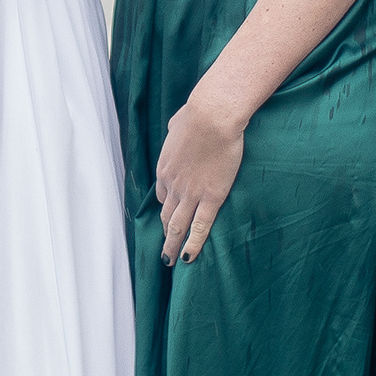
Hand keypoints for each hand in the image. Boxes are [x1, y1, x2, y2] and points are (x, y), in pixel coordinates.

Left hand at [156, 85, 245, 263]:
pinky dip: (193, 244)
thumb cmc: (198, 114)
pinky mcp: (211, 197)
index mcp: (165, 168)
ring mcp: (190, 193)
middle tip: (164, 250)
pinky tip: (189, 257)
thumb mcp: (178, 121)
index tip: (168, 218)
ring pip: (178, 226)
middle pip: (166, 215)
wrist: (212, 117)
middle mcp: (173, 185)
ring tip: (171, 261)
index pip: (162, 195)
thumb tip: (178, 126)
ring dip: (172, 246)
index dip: (166, 208)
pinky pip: (200, 227)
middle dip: (165, 234)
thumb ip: (177, 130)